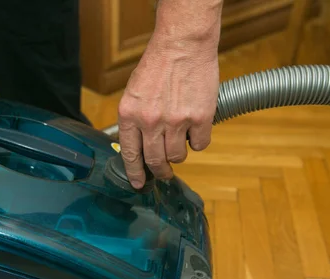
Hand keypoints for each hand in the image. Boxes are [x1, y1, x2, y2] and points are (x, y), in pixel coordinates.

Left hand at [117, 0, 221, 188]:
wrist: (183, 44)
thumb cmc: (157, 65)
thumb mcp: (133, 93)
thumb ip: (134, 120)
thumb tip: (137, 147)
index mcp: (129, 115)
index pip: (130, 155)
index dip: (135, 173)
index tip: (138, 184)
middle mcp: (150, 121)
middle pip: (156, 161)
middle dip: (161, 172)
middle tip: (165, 174)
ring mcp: (176, 121)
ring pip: (178, 156)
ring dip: (179, 153)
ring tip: (180, 138)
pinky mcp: (200, 118)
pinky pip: (200, 145)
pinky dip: (198, 141)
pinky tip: (196, 128)